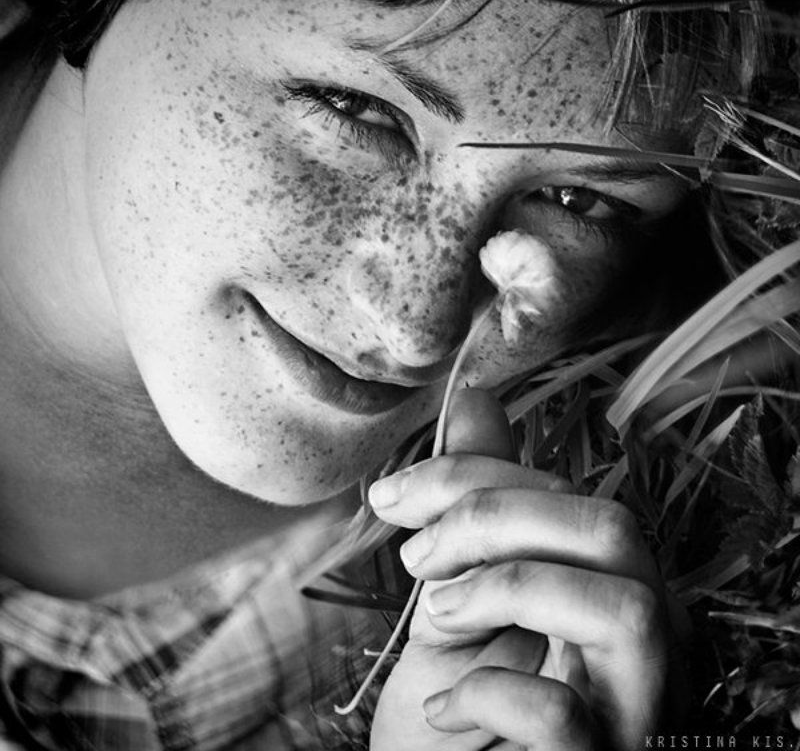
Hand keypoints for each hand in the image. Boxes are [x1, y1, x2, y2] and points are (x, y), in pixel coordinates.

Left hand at [369, 388, 685, 750]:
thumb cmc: (461, 693)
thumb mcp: (458, 583)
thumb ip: (477, 499)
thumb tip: (476, 397)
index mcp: (607, 579)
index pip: (567, 492)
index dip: (467, 474)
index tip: (388, 497)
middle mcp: (643, 637)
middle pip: (608, 528)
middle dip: (491, 516)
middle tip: (417, 559)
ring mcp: (633, 705)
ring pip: (620, 604)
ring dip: (504, 589)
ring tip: (440, 615)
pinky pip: (567, 713)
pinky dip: (488, 695)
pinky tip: (446, 707)